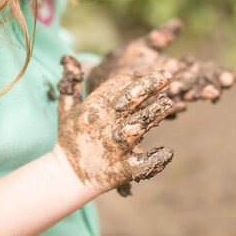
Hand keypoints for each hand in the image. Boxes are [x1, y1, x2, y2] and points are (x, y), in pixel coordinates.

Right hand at [56, 55, 174, 196]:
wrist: (65, 178)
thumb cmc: (69, 139)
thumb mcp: (66, 109)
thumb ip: (72, 83)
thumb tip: (69, 58)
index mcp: (93, 108)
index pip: (116, 84)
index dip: (133, 77)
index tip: (146, 75)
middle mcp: (105, 124)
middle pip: (129, 99)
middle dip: (148, 85)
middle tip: (167, 75)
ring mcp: (115, 147)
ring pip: (137, 126)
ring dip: (154, 114)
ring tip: (169, 103)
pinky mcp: (123, 169)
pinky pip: (143, 163)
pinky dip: (156, 158)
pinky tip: (167, 151)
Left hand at [86, 20, 235, 114]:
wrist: (99, 79)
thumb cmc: (123, 63)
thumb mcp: (143, 47)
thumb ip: (161, 37)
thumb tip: (178, 24)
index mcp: (175, 72)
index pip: (201, 72)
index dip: (215, 75)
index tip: (231, 77)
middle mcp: (170, 86)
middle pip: (195, 86)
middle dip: (210, 86)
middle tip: (224, 86)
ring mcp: (156, 96)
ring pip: (180, 97)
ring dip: (194, 96)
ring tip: (209, 94)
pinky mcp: (141, 103)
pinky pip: (156, 106)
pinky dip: (168, 107)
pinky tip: (178, 106)